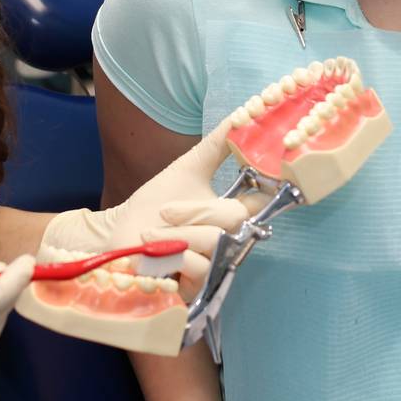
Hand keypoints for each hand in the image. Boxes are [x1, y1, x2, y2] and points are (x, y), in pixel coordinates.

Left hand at [40, 117, 264, 293]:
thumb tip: (244, 113)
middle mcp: (229, 240)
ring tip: (151, 234)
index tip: (281, 169)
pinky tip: (155, 255)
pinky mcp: (199, 288)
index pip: (262, 200)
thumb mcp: (188, 168)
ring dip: (176, 233)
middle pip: (233, 217)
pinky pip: (198, 265)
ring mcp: (216, 266)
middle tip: (166, 212)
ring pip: (213, 240)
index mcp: (230, 213)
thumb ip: (218, 144)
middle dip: (195, 210)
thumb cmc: (154, 206)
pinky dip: (171, 254)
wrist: (120, 238)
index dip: (275, 186)